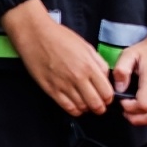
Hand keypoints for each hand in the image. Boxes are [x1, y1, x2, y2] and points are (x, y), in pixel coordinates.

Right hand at [1, 0, 112, 116]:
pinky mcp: (50, 89)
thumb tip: (105, 78)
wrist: (37, 36)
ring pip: (81, 107)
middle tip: (100, 106)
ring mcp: (63, 85)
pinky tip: (76, 107)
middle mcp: (78, 78)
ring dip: (87, 109)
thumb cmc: (62, 38)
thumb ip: (99, 63)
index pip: (106, 92)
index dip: (109, 98)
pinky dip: (74, 110)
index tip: (108, 98)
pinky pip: (65, 107)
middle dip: (100, 107)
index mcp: (89, 66)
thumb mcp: (87, 47)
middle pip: (95, 103)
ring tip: (88, 105)